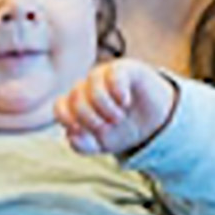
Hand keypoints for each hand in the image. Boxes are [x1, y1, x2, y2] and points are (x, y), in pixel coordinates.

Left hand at [56, 59, 179, 156]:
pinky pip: (114, 73)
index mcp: (78, 105)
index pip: (60, 106)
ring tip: (118, 117)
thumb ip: (84, 145)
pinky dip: (117, 90)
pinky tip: (125, 102)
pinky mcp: (125, 69)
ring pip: (92, 83)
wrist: (155, 124)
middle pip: (75, 96)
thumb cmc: (122, 131)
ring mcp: (105, 76)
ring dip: (104, 105)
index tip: (79, 131)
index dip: (66, 119)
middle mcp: (88, 87)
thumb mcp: (102, 144)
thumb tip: (71, 137)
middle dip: (89, 117)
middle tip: (107, 127)